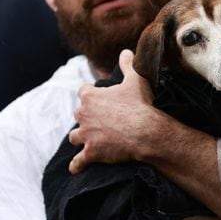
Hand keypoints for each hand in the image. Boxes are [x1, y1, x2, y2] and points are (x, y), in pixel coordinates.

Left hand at [68, 49, 164, 173]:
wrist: (145, 131)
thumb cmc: (140, 104)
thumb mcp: (136, 79)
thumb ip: (128, 64)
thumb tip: (126, 51)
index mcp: (90, 96)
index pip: (83, 92)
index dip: (92, 95)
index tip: (101, 99)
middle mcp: (83, 115)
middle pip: (79, 115)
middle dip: (87, 118)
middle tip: (101, 121)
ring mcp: (85, 135)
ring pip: (75, 137)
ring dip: (81, 138)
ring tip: (88, 141)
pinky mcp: (91, 153)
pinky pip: (78, 162)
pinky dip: (77, 165)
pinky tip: (76, 168)